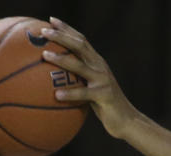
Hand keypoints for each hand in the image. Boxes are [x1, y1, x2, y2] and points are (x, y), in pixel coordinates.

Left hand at [41, 18, 137, 137]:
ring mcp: (103, 80)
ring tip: (44, 55)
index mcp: (97, 62)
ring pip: (79, 65)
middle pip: (79, 45)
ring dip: (60, 59)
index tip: (51, 20)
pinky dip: (70, 93)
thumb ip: (79, 80)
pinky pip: (84, 93)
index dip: (67, 29)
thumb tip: (56, 80)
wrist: (127, 120)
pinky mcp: (104, 95)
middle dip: (61, 36)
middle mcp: (100, 66)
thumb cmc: (105, 106)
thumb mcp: (92, 89)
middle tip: (44, 31)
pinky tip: (57, 95)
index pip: (81, 40)